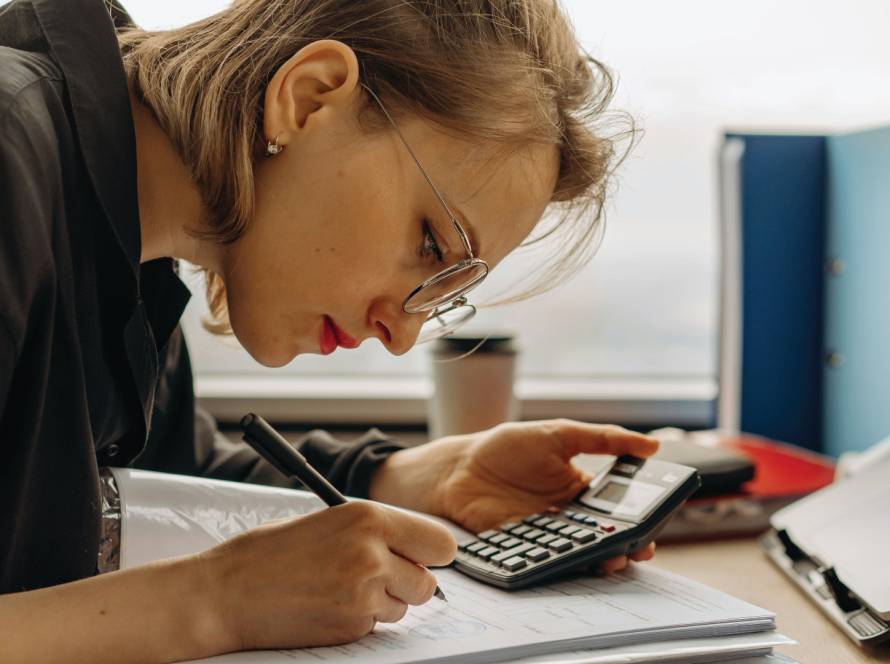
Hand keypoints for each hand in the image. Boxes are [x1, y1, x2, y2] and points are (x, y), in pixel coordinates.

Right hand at [195, 501, 456, 652]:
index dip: (433, 554)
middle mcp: (373, 554)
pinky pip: (376, 626)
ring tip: (343, 588)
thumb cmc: (268, 552)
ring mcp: (363, 594)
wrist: (225, 593)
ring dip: (385, 603)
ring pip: (404, 608)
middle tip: (380, 576)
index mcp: (368, 517)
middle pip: (428, 582)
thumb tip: (411, 547)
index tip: (424, 557)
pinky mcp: (350, 627)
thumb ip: (374, 530)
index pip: (441, 542)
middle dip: (410, 582)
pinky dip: (361, 620)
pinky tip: (329, 606)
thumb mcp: (328, 520)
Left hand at [370, 419, 658, 572]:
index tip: (654, 524)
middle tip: (640, 547)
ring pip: (582, 553)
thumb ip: (603, 439)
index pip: (618, 509)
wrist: (459, 468)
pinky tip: (575, 561)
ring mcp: (548, 535)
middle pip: (604, 536)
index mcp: (581, 489)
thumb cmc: (508, 447)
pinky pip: (550, 560)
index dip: (638, 519)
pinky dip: (565, 564)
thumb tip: (652, 445)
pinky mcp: (526, 548)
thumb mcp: (559, 434)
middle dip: (626, 544)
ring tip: (614, 557)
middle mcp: (568, 516)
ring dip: (601, 558)